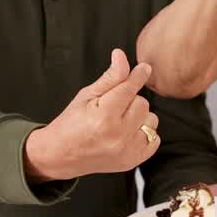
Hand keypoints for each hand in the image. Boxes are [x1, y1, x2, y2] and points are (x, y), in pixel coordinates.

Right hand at [25, 49, 160, 180]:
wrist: (62, 155)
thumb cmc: (71, 123)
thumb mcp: (86, 96)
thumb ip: (109, 78)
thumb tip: (121, 56)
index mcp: (103, 117)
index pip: (129, 89)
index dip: (138, 76)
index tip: (144, 68)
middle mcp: (118, 135)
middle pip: (143, 104)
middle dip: (130, 101)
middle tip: (113, 107)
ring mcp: (127, 150)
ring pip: (151, 120)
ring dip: (139, 117)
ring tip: (119, 121)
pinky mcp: (134, 160)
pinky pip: (155, 138)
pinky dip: (144, 132)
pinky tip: (127, 133)